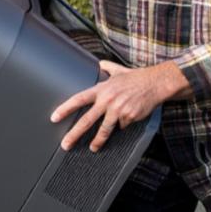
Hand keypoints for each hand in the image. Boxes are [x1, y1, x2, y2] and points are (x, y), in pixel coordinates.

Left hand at [50, 60, 187, 152]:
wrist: (155, 83)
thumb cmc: (136, 77)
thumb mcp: (118, 70)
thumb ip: (107, 67)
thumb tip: (100, 63)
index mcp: (101, 89)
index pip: (78, 99)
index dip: (65, 109)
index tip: (54, 117)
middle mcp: (107, 100)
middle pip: (87, 120)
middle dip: (74, 134)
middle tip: (65, 144)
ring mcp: (118, 110)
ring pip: (104, 129)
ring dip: (97, 141)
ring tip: (92, 148)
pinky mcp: (129, 117)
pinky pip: (122, 125)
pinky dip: (123, 123)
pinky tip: (128, 116)